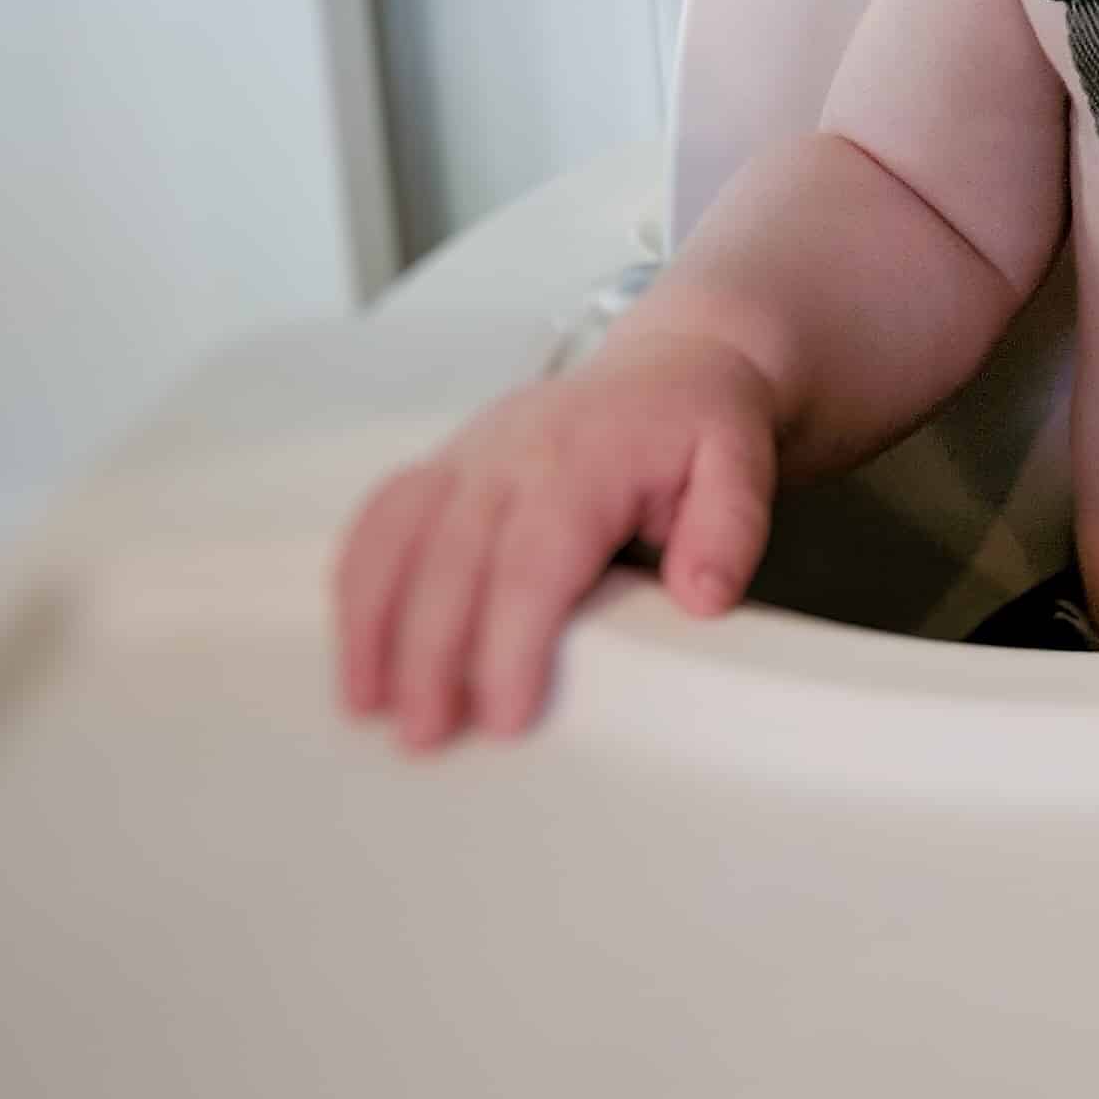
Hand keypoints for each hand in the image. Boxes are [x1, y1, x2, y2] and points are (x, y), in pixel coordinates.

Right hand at [334, 331, 779, 746]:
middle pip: (451, 557)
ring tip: (365, 703)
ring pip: (396, 532)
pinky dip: (357, 579)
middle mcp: (512, 449)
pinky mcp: (446, 464)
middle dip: (430, 653)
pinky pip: (382, 515)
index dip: (511, 642)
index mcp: (583, 457)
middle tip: (427, 736)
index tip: (504, 718)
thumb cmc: (700, 424)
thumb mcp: (742, 462)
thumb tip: (702, 596)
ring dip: (372, 620)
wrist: (675, 363)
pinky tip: (356, 641)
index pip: (533, 559)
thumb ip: (731, 527)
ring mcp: (470, 453)